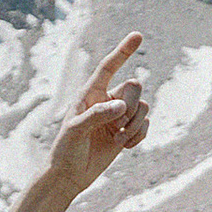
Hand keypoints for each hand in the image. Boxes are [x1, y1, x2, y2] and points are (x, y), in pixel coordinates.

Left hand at [10, 33, 147, 211]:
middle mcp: (106, 100)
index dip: (123, 51)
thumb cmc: (66, 150)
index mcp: (89, 93)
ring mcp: (118, 115)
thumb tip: (121, 106)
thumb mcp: (75, 131)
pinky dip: (139, 135)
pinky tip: (124, 146)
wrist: (70, 176)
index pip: (108, 67)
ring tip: (119, 139)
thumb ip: (96, 115)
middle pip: (134, 87)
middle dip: (132, 106)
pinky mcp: (127, 131)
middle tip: (118, 125)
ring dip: (136, 124)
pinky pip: (145, 124)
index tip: (138, 35)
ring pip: (144, 106)